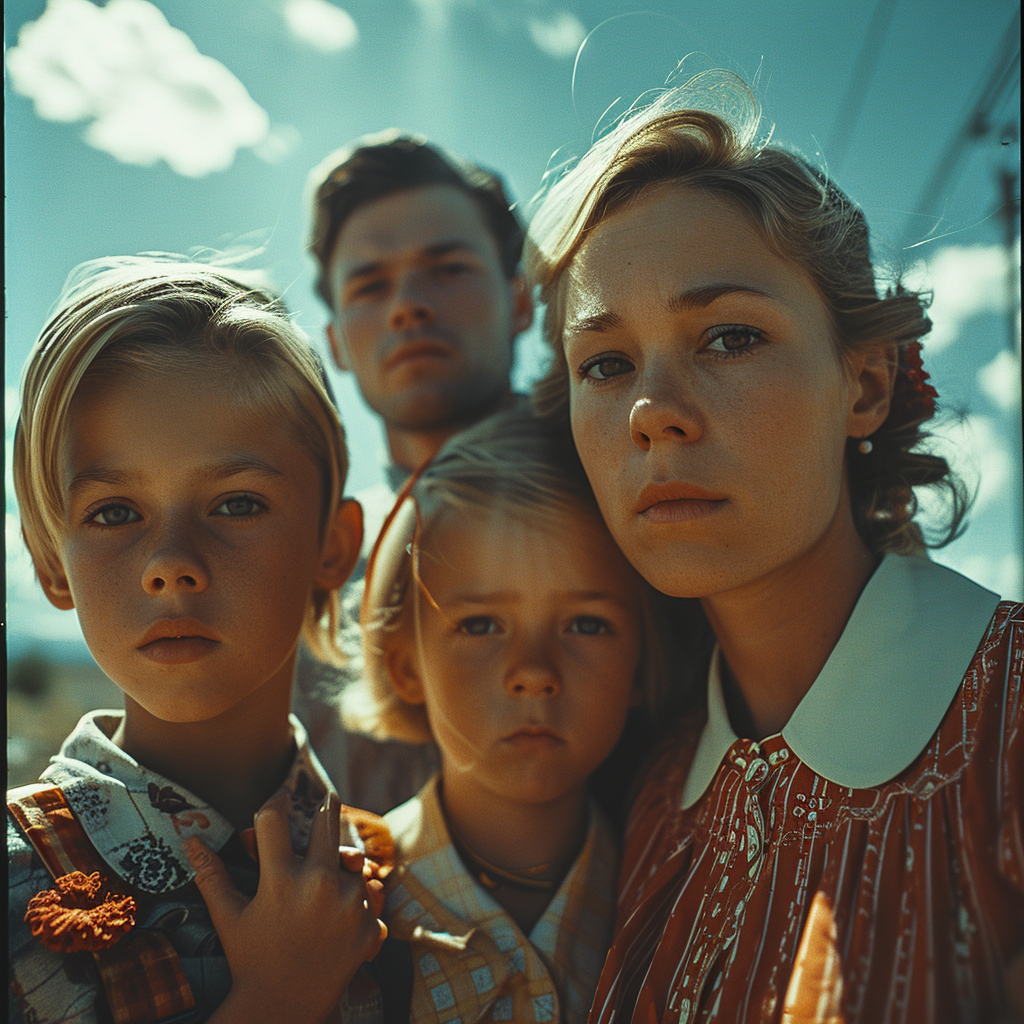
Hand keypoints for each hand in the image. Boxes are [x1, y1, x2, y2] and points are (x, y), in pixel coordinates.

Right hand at [185, 791, 386, 1023]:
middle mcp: (319, 883)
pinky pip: (368, 895)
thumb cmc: (250, 960)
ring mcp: (349, 903)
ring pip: (352, 863)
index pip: (275, 819)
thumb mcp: (229, 917)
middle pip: (328, 822)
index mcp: (281, 879)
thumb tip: (189, 838)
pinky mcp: (369, 924)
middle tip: (328, 796)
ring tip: (330, 878)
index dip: (275, 802)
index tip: (280, 796)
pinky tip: (340, 912)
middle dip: (327, 807)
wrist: (282, 1009)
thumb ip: (211, 875)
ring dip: (343, 866)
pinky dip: (357, 899)